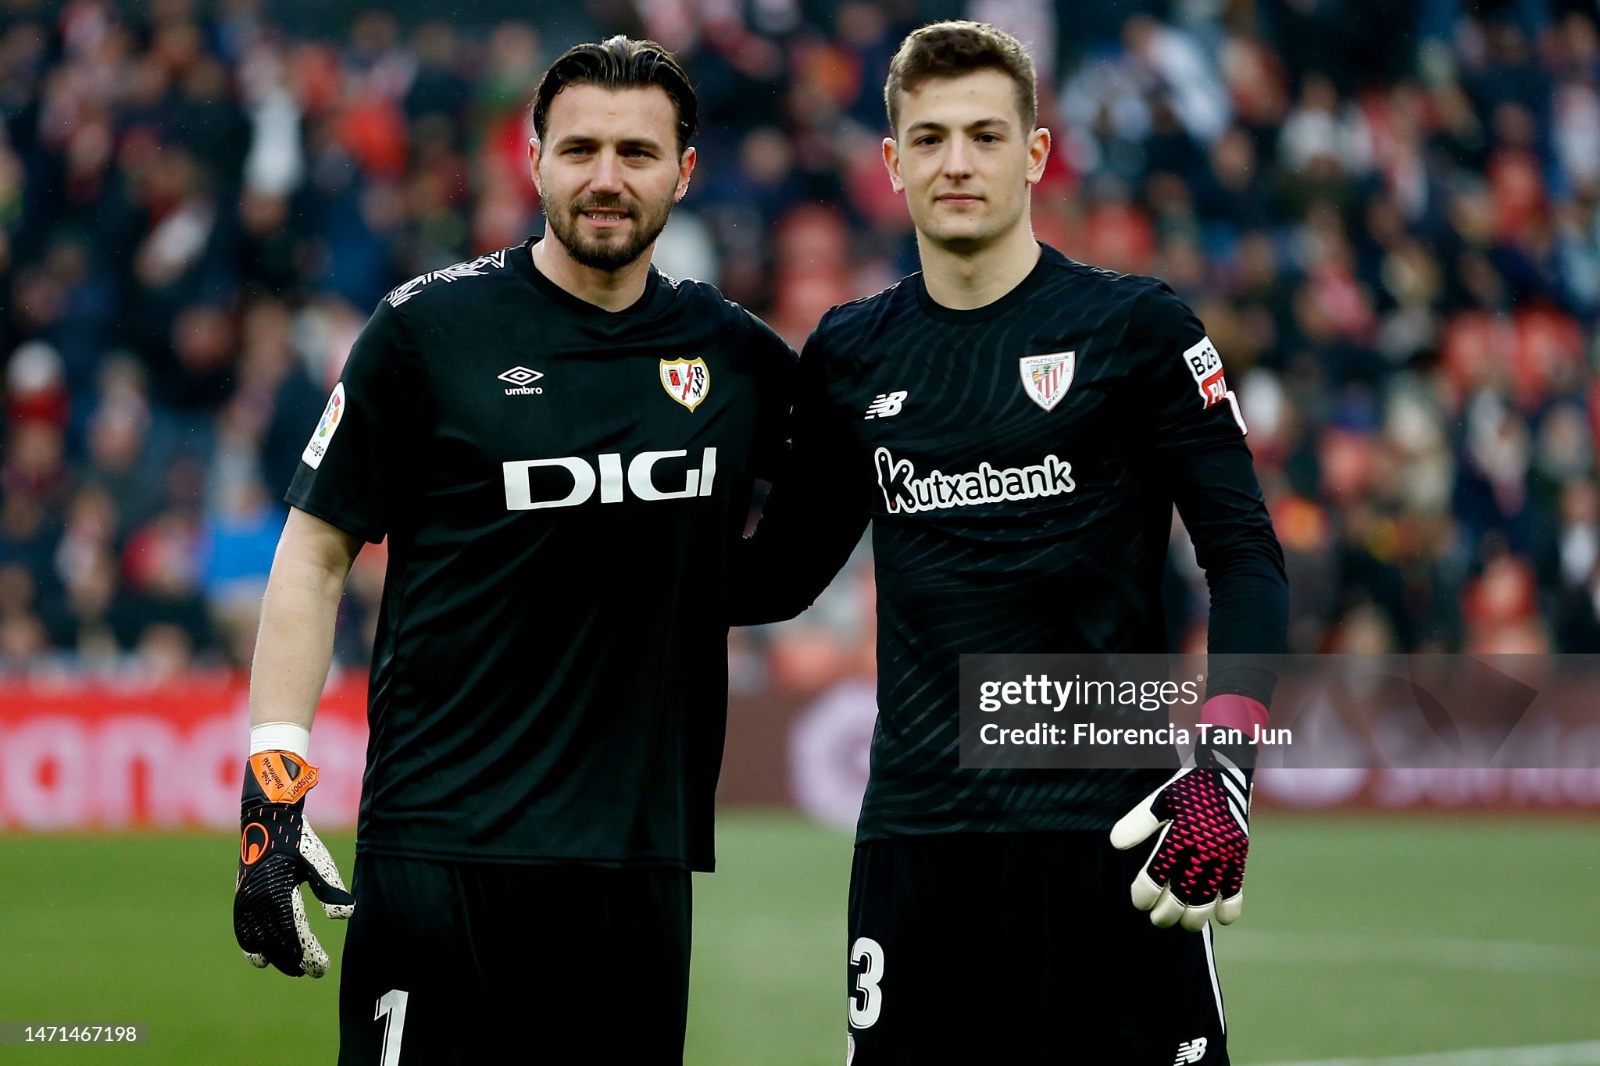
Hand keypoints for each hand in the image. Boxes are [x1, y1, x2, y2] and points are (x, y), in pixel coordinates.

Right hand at [233, 751, 353, 976]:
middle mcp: (257, 903)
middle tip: (314, 970)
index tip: (322, 968)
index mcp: (277, 896)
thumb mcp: (318, 862)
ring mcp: (246, 902)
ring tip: (292, 965)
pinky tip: (264, 955)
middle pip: (275, 946)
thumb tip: (345, 915)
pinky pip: (243, 931)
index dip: (307, 956)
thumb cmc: (299, 840)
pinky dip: (252, 946)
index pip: (294, 938)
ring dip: (274, 956)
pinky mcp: (241, 898)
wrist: (268, 819)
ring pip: (256, 943)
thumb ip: (330, 889)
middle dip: (293, 961)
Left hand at [1109, 695, 1262, 930]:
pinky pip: (1236, 886)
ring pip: (1208, 896)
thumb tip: (1115, 844)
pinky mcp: (1240, 855)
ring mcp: (1224, 854)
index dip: (1145, 893)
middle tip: (1156, 920)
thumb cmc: (1188, 785)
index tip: (1139, 901)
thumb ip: (1139, 822)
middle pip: (1182, 893)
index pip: (1157, 875)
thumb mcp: (1161, 798)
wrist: (1228, 768)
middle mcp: (1204, 847)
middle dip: (1167, 912)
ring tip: (1184, 924)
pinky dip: (1231, 904)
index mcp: (1180, 834)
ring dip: (1195, 916)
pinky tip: (1222, 919)